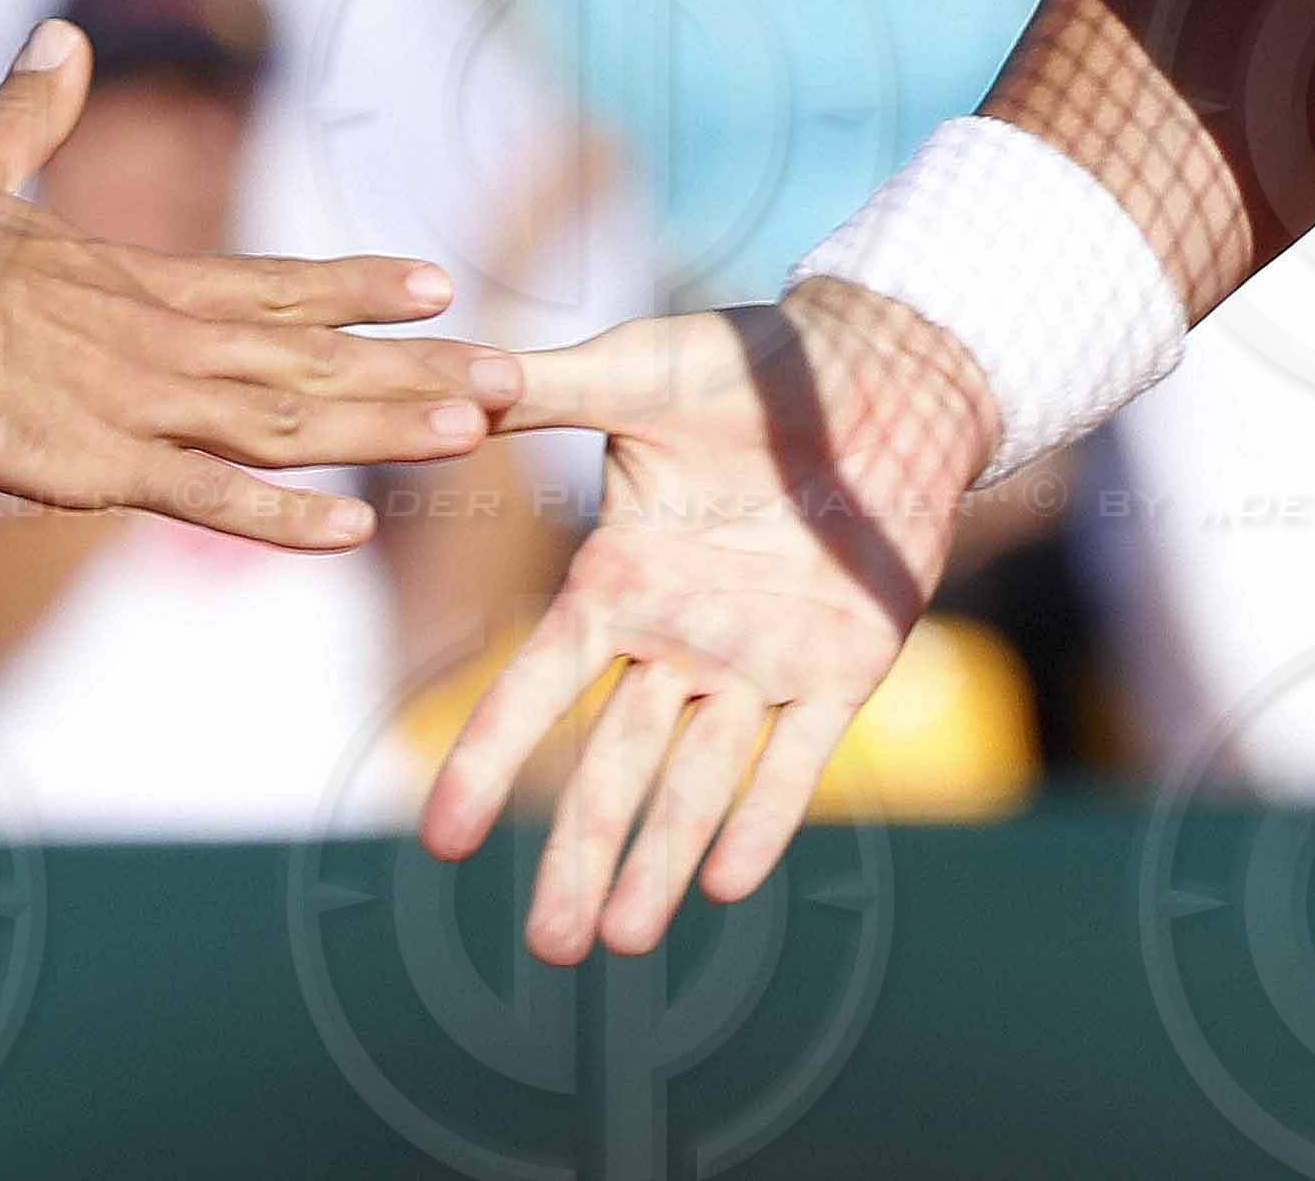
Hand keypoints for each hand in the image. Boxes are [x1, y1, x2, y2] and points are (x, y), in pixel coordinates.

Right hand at [0, 26, 516, 548]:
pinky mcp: (104, 466)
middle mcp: (172, 340)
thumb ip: (32, 112)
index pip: (281, 283)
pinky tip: (354, 532)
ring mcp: (147, 405)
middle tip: (514, 378)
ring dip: (388, 428)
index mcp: (149, 279)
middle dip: (419, 369)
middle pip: (319, 359)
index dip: (360, 287)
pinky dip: (286, 520)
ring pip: (293, 424)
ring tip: (475, 431)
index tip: (437, 284)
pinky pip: (212, 500)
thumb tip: (60, 39)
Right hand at [413, 281, 993, 962]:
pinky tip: (730, 883)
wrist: (876, 371)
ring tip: (619, 940)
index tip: (438, 838)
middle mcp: (681, 637)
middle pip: (615, 769)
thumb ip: (544, 391)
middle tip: (547, 950)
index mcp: (618, 578)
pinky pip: (796, 759)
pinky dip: (765, 818)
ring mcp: (761, 659)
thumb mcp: (634, 371)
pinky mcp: (842, 667)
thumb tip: (448, 387)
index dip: (488, 761)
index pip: (538, 689)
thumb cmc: (746, 363)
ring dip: (661, 861)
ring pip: (699, 782)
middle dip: (579, 855)